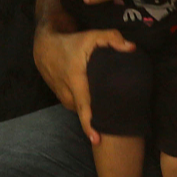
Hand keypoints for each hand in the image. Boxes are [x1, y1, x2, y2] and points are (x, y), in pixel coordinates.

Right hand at [34, 23, 135, 143]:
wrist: (44, 48)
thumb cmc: (71, 42)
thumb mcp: (91, 36)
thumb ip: (112, 38)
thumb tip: (131, 48)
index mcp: (76, 80)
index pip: (84, 107)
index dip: (90, 125)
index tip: (97, 140)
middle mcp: (68, 93)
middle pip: (86, 113)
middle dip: (99, 122)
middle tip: (116, 128)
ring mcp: (63, 98)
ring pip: (82, 111)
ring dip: (94, 114)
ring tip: (110, 117)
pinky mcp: (63, 99)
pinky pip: (78, 108)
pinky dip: (88, 108)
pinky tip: (99, 107)